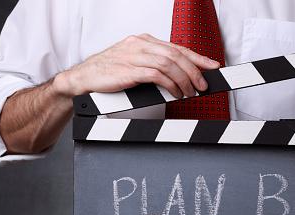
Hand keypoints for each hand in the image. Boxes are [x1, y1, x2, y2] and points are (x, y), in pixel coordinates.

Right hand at [55, 33, 219, 97]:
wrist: (82, 78)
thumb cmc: (109, 73)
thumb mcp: (135, 64)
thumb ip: (155, 66)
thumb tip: (180, 77)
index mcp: (143, 41)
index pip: (177, 47)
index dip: (197, 57)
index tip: (212, 66)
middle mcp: (140, 44)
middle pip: (176, 54)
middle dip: (194, 70)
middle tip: (203, 85)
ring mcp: (133, 55)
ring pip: (168, 63)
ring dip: (184, 80)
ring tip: (190, 92)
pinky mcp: (128, 70)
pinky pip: (156, 75)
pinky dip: (169, 85)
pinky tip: (174, 93)